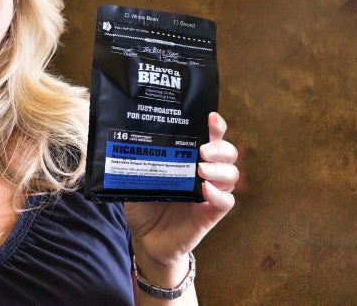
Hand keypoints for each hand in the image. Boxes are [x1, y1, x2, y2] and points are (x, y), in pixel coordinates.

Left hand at [124, 112, 238, 278]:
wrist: (146, 239)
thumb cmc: (144, 205)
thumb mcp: (135, 178)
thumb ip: (136, 162)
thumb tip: (124, 140)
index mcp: (188, 159)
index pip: (210, 138)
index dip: (216, 126)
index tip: (211, 117)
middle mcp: (203, 173)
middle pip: (228, 153)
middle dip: (221, 147)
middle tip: (203, 150)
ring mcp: (209, 194)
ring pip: (231, 175)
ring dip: (220, 169)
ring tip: (201, 169)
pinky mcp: (210, 215)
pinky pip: (226, 203)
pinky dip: (219, 195)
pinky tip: (205, 190)